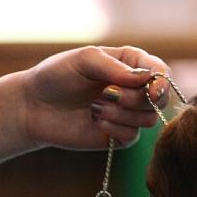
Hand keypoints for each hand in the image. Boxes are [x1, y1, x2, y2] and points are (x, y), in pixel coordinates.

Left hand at [18, 45, 171, 150]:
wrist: (34, 106)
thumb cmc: (57, 76)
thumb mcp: (85, 60)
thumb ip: (116, 67)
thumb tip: (147, 79)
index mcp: (130, 64)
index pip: (161, 72)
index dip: (162, 82)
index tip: (152, 89)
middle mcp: (133, 89)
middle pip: (160, 99)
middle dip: (136, 98)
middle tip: (107, 94)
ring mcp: (128, 114)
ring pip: (148, 119)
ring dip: (121, 114)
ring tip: (94, 107)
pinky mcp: (119, 136)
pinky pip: (132, 136)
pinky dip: (114, 128)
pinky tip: (95, 121)